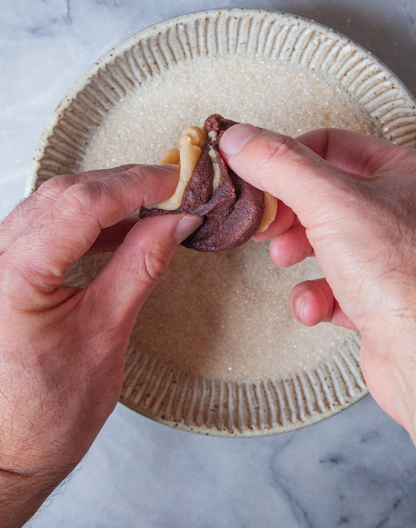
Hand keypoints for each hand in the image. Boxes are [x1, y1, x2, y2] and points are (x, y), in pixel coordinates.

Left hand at [0, 165, 200, 527]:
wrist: (3, 453)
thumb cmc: (44, 413)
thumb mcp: (105, 334)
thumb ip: (141, 266)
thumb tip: (176, 221)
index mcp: (12, 275)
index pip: (81, 203)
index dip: (137, 184)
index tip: (180, 180)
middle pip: (64, 193)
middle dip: (125, 184)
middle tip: (177, 189)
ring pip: (52, 203)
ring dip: (107, 199)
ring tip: (156, 206)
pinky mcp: (0, 271)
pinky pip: (44, 225)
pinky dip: (87, 220)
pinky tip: (121, 227)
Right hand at [218, 126, 415, 517]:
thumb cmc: (404, 277)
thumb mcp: (332, 202)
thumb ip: (281, 164)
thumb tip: (240, 138)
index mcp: (412, 173)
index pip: (337, 144)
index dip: (288, 156)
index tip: (251, 171)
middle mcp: (413, 212)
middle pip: (331, 194)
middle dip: (290, 209)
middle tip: (262, 220)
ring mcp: (401, 259)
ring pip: (333, 242)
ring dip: (299, 250)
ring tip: (284, 259)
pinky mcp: (389, 303)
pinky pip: (341, 289)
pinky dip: (318, 296)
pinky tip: (313, 306)